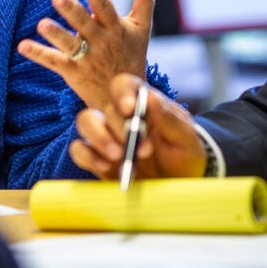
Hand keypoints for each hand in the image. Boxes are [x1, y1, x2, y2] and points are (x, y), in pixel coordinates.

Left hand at [17, 0, 173, 112]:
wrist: (127, 99)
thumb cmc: (131, 54)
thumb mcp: (142, 26)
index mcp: (115, 27)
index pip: (105, 7)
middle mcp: (100, 41)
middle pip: (84, 24)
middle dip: (72, 11)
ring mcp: (86, 58)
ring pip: (69, 45)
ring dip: (55, 34)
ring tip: (41, 24)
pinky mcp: (73, 73)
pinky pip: (53, 62)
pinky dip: (38, 54)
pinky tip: (22, 45)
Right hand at [69, 74, 206, 179]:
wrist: (183, 183)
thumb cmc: (185, 152)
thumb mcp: (186, 136)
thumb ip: (170, 118)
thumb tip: (150, 97)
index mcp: (143, 103)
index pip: (124, 84)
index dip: (122, 92)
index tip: (129, 108)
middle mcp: (121, 117)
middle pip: (106, 108)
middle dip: (119, 126)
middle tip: (138, 147)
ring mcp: (108, 137)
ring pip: (85, 122)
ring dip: (98, 137)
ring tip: (118, 155)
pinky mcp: (99, 160)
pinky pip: (79, 150)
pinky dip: (87, 156)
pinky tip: (105, 166)